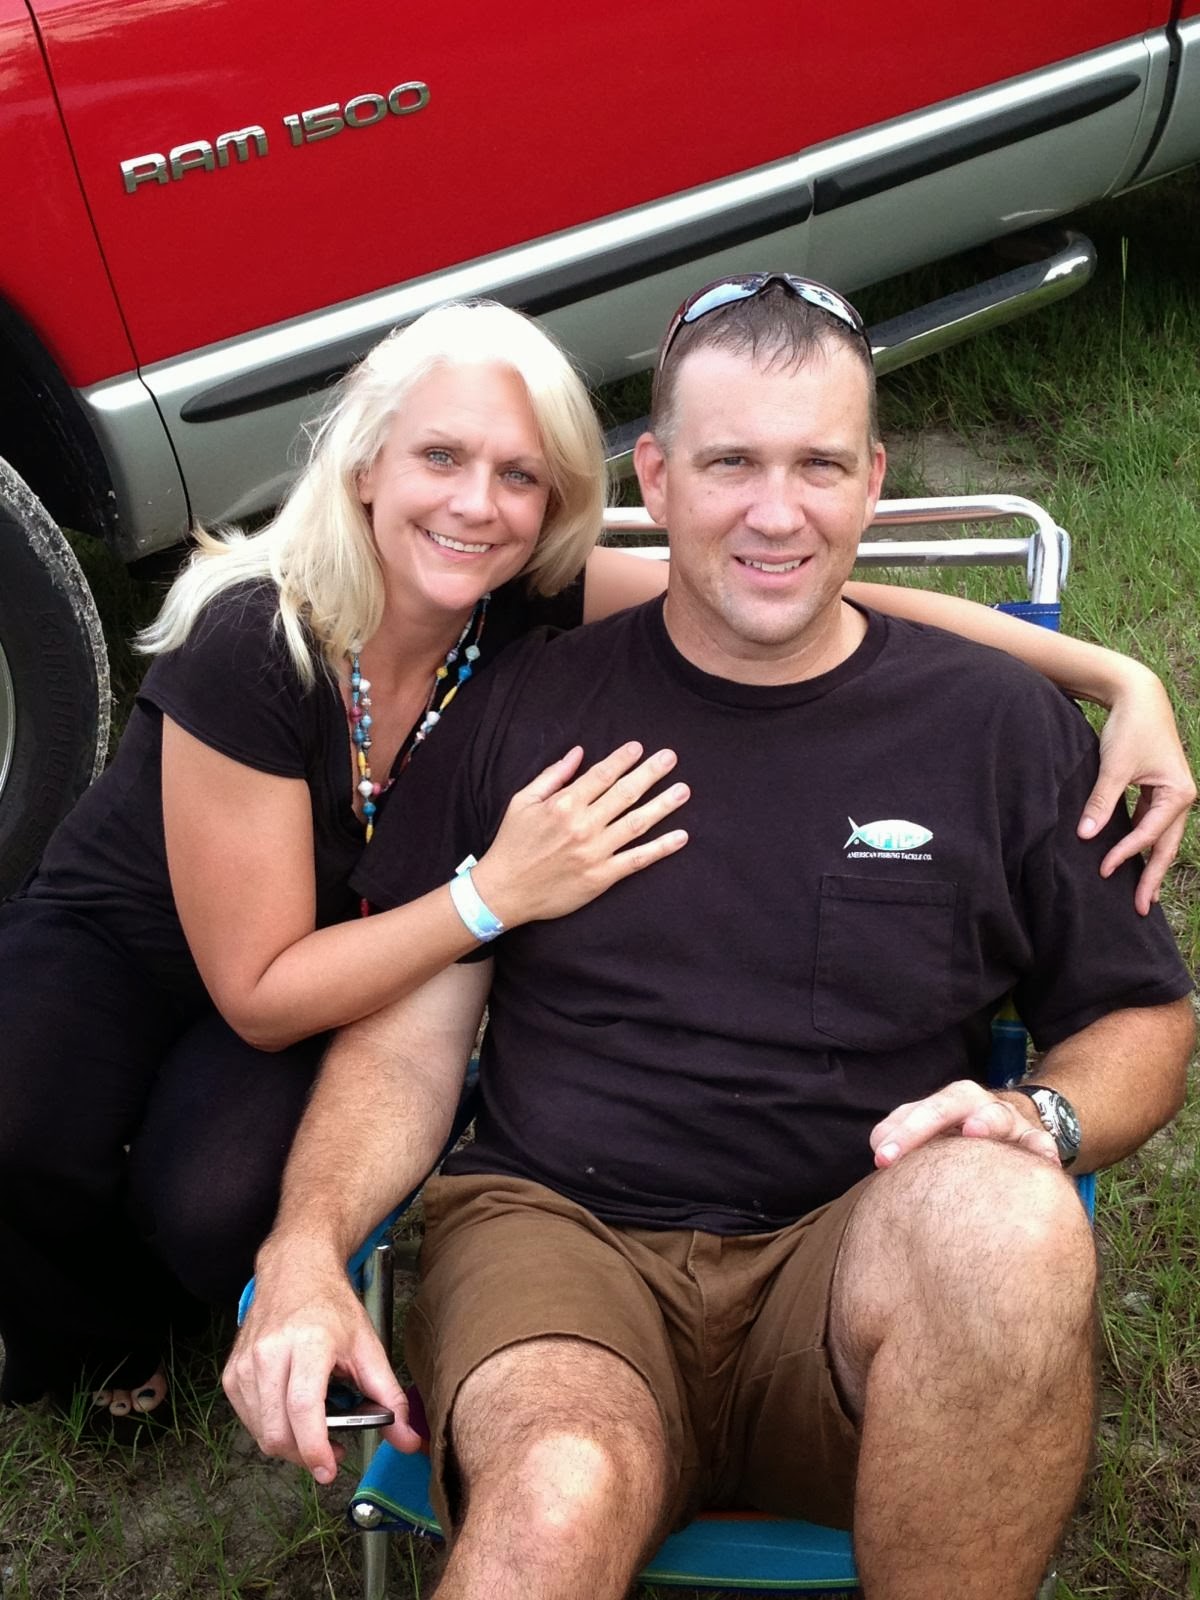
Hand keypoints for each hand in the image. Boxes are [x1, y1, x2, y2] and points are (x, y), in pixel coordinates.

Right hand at [222, 1244, 419, 1483]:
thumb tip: (408, 1439)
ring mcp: (245, 1364)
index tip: (329, 1469)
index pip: (302, 1408)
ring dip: (288, 1445)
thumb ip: (389, 1396)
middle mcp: (270, 1353)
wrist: (295, 1271)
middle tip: (329, 1454)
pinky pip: (249, 1420)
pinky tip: (290, 1413)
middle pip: (277, 1429)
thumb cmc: (331, 1306)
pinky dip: (270, 1428)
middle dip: (304, 1455)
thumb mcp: (368, 1345)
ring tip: (313, 1430)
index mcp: (308, 1343)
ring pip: (261, 1431)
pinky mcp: (231, 1373)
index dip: (314, 1448)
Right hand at [472, 742, 688, 924]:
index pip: (601, 775)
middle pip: (625, 793)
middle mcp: (583, 826)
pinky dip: (661, 848)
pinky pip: (637, 860)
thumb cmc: (512, 843)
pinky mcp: (601, 876)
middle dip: (650, 772)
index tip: (639, 747)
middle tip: (671, 757)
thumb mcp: (523, 802)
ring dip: (663, 805)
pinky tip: (681, 837)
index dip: (623, 759)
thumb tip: (578, 753)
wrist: (504, 891)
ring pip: (637, 823)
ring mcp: (595, 852)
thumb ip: (552, 776)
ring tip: (683, 790)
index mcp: (563, 804)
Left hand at [871, 1079, 1059, 1168]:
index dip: (900, 1132)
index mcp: (950, 1100)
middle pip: (951, 1104)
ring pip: (999, 1116)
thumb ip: (901, 1134)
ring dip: (985, 1121)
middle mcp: (979, 1104)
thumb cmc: (962, 1133)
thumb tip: (879, 1149)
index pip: (920, 1110)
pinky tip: (1043, 1162)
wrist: (1015, 1124)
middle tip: (908, 1145)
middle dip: (927, 1122)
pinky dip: (1042, 1149)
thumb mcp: (931, 1129)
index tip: (881, 1159)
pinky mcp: (1035, 1140)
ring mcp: (1009, 1121)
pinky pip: (1041, 1143)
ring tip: (973, 1131)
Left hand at [1079, 670, 1195, 913]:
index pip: (1150, 835)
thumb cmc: (1130, 727)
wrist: (1138, 695)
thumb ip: (1101, 802)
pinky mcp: (1158, 790)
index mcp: (1179, 793)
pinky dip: (1144, 843)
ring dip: (1150, 864)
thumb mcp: (1114, 766)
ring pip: (1161, 838)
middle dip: (1153, 877)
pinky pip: (1152, 824)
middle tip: (1141, 909)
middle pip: (1166, 846)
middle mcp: (1182, 797)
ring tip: (1142, 895)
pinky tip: (1134, 860)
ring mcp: (1171, 795)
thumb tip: (1085, 836)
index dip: (1125, 855)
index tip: (1101, 870)